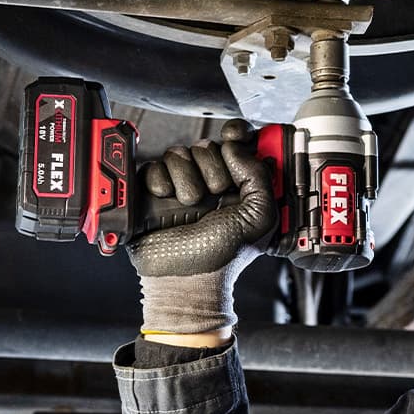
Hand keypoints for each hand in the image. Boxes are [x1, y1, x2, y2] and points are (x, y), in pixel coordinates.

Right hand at [131, 121, 277, 279]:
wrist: (185, 279)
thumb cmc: (223, 256)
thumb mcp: (260, 217)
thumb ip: (258, 175)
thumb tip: (234, 145)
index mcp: (238, 184)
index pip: (237, 142)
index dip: (236, 134)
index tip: (235, 137)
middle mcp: (210, 181)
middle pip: (207, 146)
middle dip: (212, 170)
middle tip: (213, 196)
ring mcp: (181, 185)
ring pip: (179, 153)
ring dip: (186, 180)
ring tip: (190, 205)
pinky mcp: (153, 191)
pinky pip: (153, 165)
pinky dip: (160, 182)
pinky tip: (167, 200)